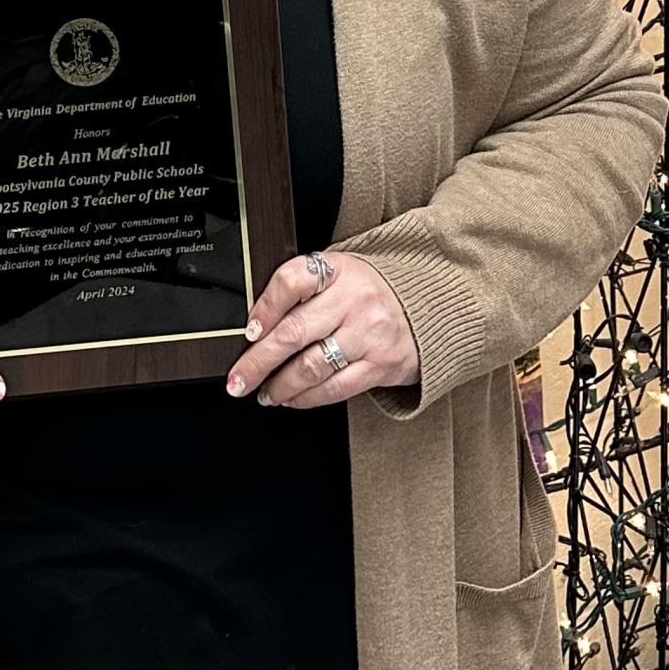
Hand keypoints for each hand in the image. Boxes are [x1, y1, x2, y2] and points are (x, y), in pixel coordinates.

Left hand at [225, 251, 418, 409]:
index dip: (264, 308)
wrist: (430, 305)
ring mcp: (369, 333)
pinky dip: (307, 398)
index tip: (248, 331)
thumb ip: (304, 292)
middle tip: (238, 379)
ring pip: (311, 367)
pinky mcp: (381, 364)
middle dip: (258, 362)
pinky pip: (336, 388)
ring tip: (265, 393)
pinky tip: (293, 399)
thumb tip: (257, 326)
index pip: (291, 281)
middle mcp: (353, 300)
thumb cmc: (372, 292)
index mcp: (338, 270)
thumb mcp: (340, 275)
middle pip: (293, 333)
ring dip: (280, 387)